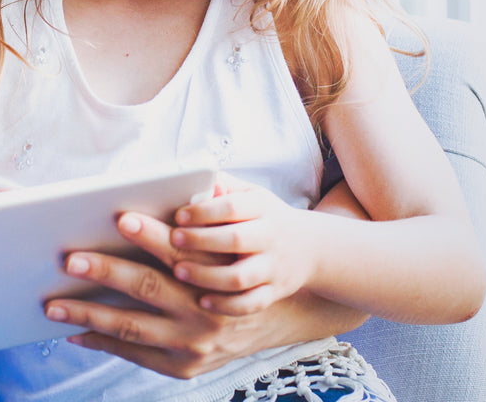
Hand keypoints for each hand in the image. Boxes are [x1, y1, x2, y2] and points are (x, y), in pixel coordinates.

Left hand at [43, 210, 332, 379]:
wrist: (284, 317)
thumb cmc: (242, 264)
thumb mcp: (239, 235)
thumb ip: (208, 210)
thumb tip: (178, 180)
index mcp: (219, 274)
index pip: (179, 250)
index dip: (149, 233)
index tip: (119, 216)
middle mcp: (206, 312)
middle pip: (148, 288)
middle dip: (105, 271)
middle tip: (69, 259)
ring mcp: (195, 344)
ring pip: (133, 327)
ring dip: (89, 315)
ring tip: (52, 305)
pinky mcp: (185, 367)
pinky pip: (135, 355)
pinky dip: (102, 343)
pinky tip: (73, 332)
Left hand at [169, 173, 316, 314]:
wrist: (312, 248)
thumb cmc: (268, 218)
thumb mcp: (253, 195)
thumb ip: (224, 186)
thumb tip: (195, 179)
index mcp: (262, 208)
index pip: (232, 207)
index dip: (204, 211)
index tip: (179, 215)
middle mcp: (270, 237)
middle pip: (235, 240)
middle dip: (201, 240)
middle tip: (174, 239)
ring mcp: (273, 267)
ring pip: (240, 276)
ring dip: (207, 276)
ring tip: (179, 271)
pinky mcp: (274, 292)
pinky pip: (251, 303)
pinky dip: (227, 305)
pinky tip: (202, 301)